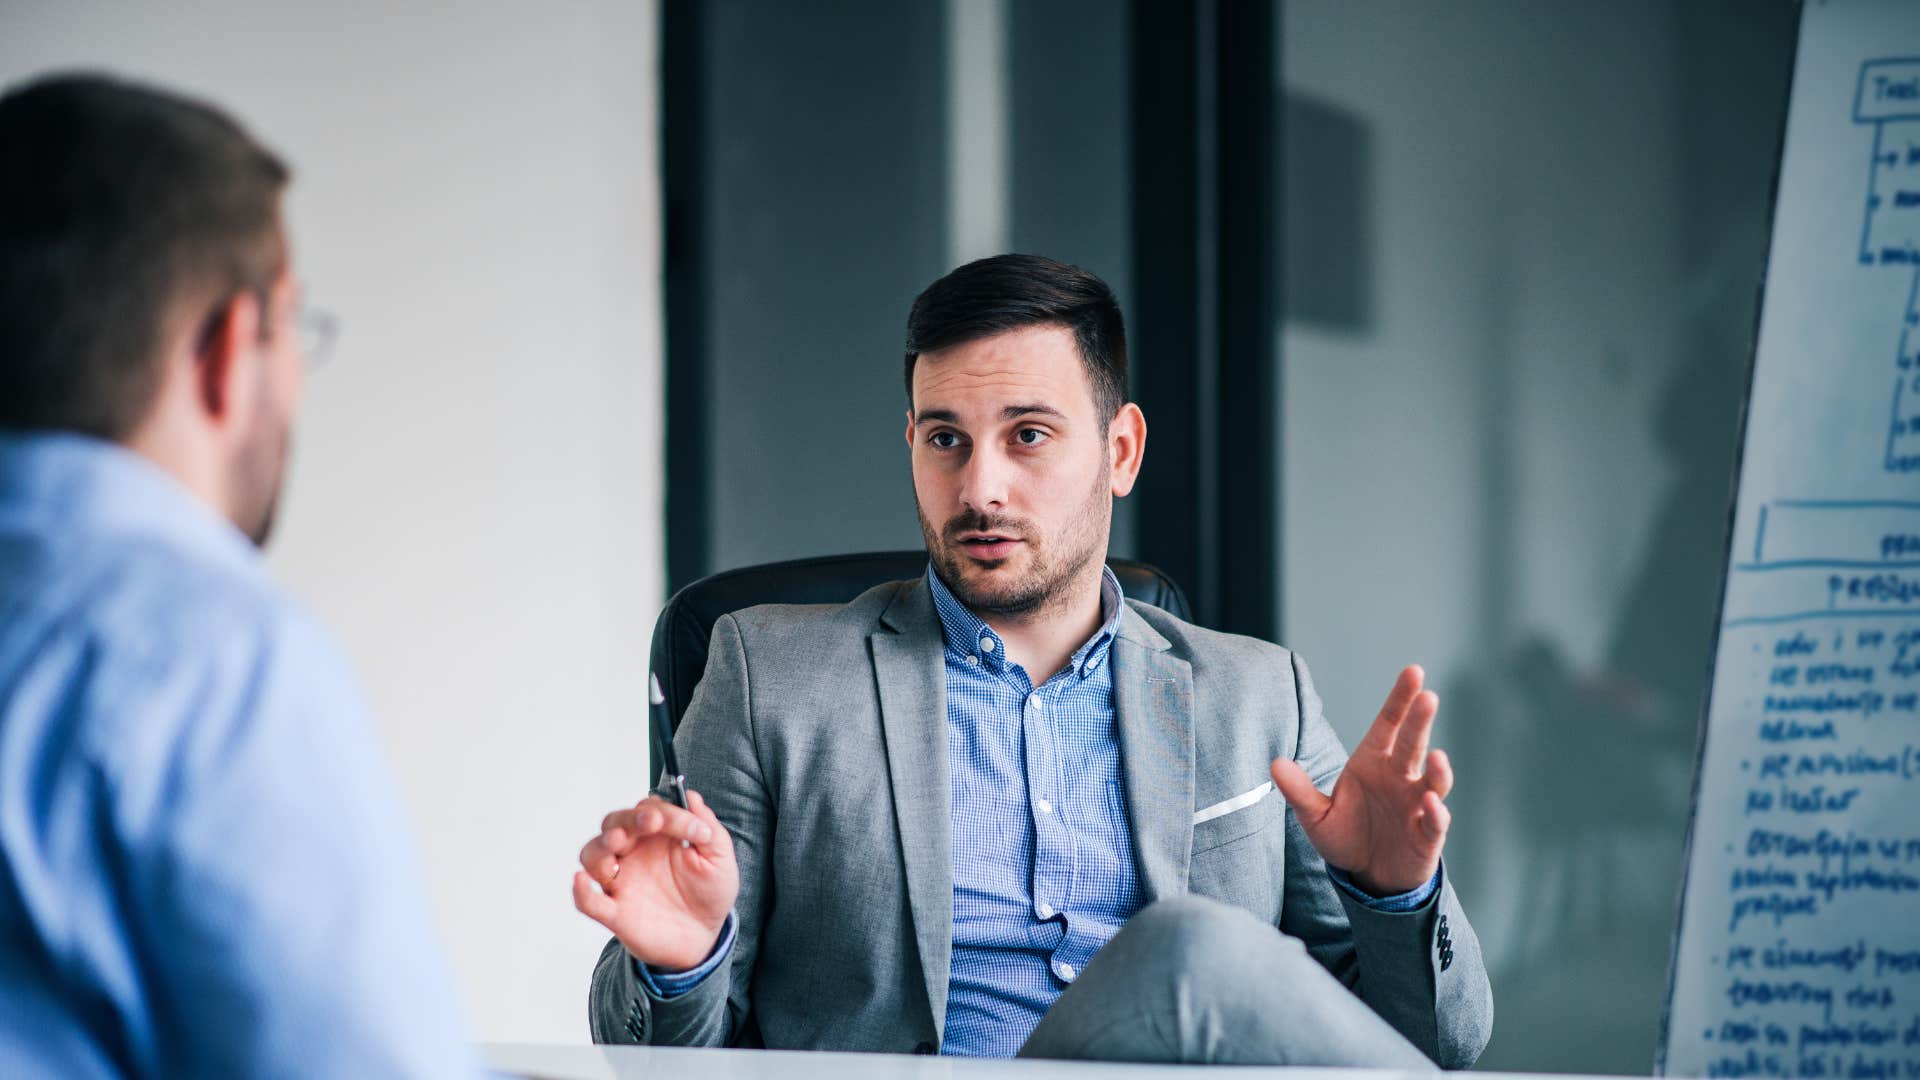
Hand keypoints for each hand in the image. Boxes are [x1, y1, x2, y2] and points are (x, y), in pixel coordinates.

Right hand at [571, 790, 738, 970]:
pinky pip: (589, 902)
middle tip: (652, 822)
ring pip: (592, 855)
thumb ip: (707, 828)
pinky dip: (581, 892)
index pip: (650, 809)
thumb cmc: (709, 891)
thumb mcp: (719, 858)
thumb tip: (691, 796)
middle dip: (630, 819)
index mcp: (657, 835)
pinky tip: (581, 881)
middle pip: (614, 823)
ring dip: (601, 847)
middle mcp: (633, 853)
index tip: (697, 830)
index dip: (670, 812)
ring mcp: (621, 881)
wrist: (705, 935)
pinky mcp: (616, 912)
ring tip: (618, 844)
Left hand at [1270, 664, 1452, 895]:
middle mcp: (1400, 777)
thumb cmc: (1345, 837)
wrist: (1367, 876)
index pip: (1389, 723)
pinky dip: (1436, 812)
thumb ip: (1299, 791)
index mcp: (1372, 763)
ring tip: (1437, 757)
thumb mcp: (1315, 816)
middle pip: (1413, 743)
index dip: (1400, 698)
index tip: (1413, 672)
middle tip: (1428, 697)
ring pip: (1433, 780)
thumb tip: (1275, 764)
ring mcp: (1417, 804)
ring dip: (1438, 769)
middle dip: (1420, 721)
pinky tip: (1430, 804)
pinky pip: (1436, 821)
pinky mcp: (1428, 834)